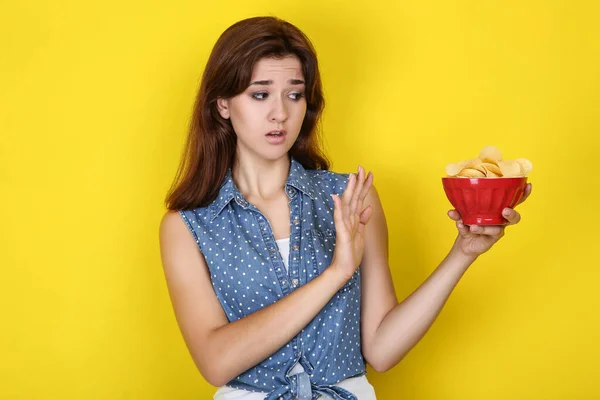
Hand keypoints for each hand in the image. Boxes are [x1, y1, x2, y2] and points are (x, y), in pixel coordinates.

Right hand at [330, 166, 373, 280]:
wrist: (344, 269)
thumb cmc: (351, 253)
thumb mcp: (361, 234)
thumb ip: (363, 220)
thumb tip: (368, 207)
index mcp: (354, 219)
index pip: (360, 198)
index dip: (365, 186)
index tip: (370, 173)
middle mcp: (348, 219)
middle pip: (354, 197)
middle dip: (358, 183)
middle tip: (361, 167)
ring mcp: (344, 225)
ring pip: (347, 204)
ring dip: (349, 190)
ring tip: (351, 177)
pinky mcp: (342, 234)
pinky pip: (339, 219)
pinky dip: (338, 208)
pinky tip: (337, 198)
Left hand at [448, 183, 532, 258]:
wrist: (464, 242)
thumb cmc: (469, 221)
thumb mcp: (464, 212)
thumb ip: (460, 208)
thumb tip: (452, 207)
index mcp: (498, 208)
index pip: (514, 201)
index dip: (524, 194)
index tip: (528, 185)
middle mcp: (500, 220)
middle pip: (514, 217)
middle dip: (512, 214)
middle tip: (505, 211)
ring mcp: (497, 231)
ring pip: (496, 228)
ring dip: (484, 227)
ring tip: (472, 225)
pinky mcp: (490, 240)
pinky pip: (483, 235)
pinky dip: (468, 230)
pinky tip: (461, 225)